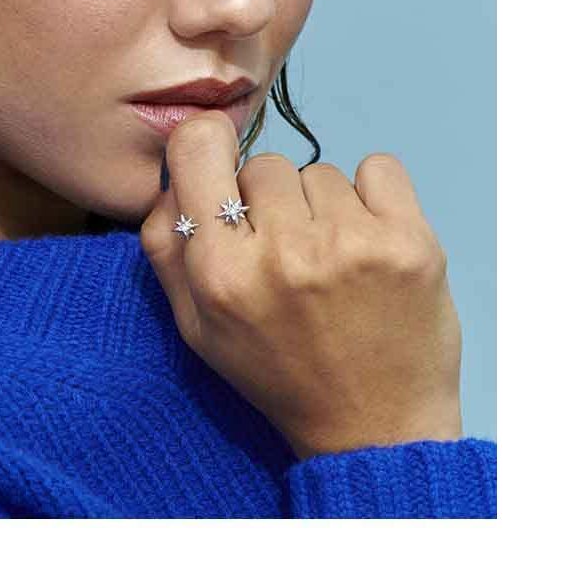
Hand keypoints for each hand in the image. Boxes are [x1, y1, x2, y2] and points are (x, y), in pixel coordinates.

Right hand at [140, 111, 463, 459]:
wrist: (374, 430)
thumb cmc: (278, 373)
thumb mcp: (195, 326)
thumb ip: (166, 245)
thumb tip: (173, 174)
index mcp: (220, 273)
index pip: (197, 148)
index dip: (209, 145)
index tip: (223, 161)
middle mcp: (283, 254)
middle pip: (265, 164)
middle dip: (272, 199)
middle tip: (288, 252)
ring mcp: (350, 245)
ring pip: (321, 170)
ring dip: (324, 206)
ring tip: (333, 262)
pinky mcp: (410, 242)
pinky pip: (379, 167)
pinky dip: (375, 196)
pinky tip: (370, 242)